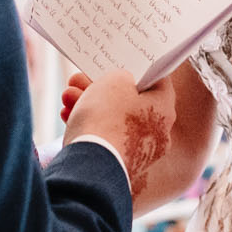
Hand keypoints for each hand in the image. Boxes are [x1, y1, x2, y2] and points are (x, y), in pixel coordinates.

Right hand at [63, 68, 182, 209]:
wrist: (91, 167)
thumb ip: (121, 76)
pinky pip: (105, 139)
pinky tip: (67, 116)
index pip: (158, 81)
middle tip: (78, 79)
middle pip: (129, 101)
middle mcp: (158, 132)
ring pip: (113, 120)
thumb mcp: (114, 80)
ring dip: (88, 104)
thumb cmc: (107, 117)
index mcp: (165, 109)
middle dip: (100, 87)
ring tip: (66, 97)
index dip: (137, 68)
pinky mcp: (119, 165)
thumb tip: (121, 85)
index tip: (119, 63)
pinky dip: (89, 126)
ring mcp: (139, 152)